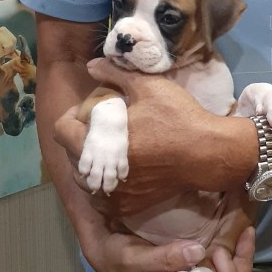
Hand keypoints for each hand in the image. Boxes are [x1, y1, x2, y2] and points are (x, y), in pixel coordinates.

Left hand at [54, 57, 256, 214]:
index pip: (62, 132)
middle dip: (80, 141)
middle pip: (71, 157)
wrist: (209, 154)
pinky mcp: (131, 206)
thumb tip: (90, 65)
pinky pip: (104, 200)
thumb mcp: (148, 87)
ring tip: (108, 150)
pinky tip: (118, 172)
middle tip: (99, 129)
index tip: (88, 112)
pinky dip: (104, 187)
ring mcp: (116, 195)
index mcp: (101, 145)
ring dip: (89, 165)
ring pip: (85, 181)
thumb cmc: (177, 118)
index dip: (70, 117)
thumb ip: (114, 74)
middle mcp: (103, 174)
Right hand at [74, 200, 254, 271]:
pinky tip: (242, 233)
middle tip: (220, 243)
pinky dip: (237, 254)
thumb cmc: (118, 259)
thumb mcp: (134, 260)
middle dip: (234, 268)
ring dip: (241, 259)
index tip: (215, 251)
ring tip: (242, 233)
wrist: (110, 252)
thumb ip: (164, 260)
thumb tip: (197, 252)